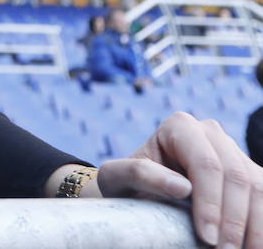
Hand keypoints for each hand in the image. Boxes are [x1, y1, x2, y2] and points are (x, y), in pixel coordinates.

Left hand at [95, 111, 262, 248]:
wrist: (139, 189)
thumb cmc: (125, 183)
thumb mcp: (116, 177)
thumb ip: (139, 174)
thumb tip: (182, 187)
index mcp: (180, 127)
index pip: (206, 165)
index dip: (211, 203)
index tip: (208, 237)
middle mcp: (211, 133)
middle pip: (236, 177)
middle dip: (234, 220)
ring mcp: (234, 152)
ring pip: (258, 188)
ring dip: (255, 226)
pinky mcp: (249, 174)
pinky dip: (260, 224)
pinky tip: (252, 245)